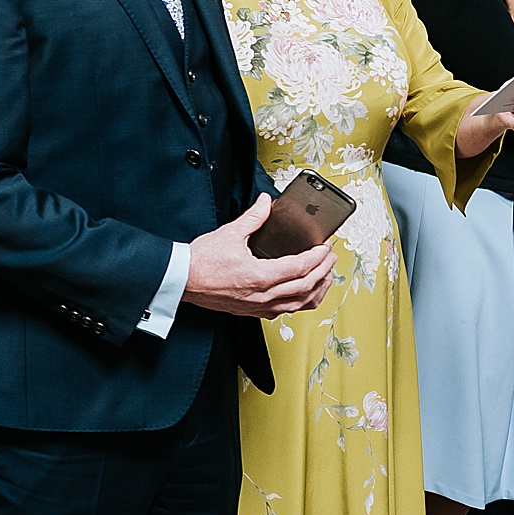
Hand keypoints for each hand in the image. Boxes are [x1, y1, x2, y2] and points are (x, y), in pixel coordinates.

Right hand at [182, 196, 336, 318]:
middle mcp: (264, 295)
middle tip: (330, 257)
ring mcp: (260, 306)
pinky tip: (303, 294)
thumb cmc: (201, 261)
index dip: (318, 257)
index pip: (300, 267)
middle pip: (306, 286)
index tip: (325, 247)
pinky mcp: (253, 312)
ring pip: (300, 304)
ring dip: (317, 290)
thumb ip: (253, 217)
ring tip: (325, 278)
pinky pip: (286, 311)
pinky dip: (301, 303)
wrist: (182, 281)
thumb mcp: (229, 233)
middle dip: (324, 271)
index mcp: (261, 275)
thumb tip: (266, 202)